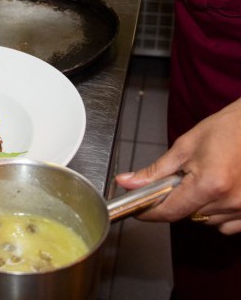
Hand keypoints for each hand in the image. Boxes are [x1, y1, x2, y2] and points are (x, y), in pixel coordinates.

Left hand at [116, 97, 240, 234]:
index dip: (149, 212)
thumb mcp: (185, 146)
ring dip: (197, 207)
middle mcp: (230, 201)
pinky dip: (218, 214)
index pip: (170, 212)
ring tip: (203, 181)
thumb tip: (126, 182)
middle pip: (187, 216)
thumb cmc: (227, 129)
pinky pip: (227, 225)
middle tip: (178, 180)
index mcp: (210, 184)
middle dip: (175, 201)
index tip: (138, 208)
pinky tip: (218, 194)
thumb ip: (154, 171)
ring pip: (206, 221)